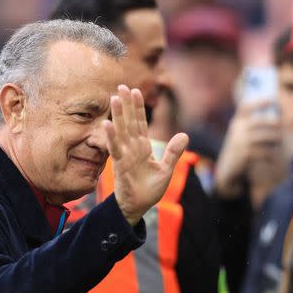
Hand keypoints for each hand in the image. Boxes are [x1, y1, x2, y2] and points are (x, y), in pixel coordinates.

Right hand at [104, 85, 187, 225]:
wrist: (138, 207)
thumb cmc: (149, 190)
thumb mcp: (166, 170)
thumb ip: (173, 152)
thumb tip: (185, 135)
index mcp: (143, 147)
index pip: (140, 123)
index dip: (138, 107)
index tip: (136, 90)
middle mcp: (132, 148)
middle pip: (129, 121)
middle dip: (126, 104)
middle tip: (121, 85)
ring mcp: (125, 155)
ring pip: (121, 130)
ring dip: (118, 114)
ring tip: (114, 97)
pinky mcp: (119, 164)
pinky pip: (115, 148)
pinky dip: (111, 137)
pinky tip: (107, 124)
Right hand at [215, 100, 282, 199]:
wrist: (227, 169)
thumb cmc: (240, 149)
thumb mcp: (242, 134)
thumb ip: (253, 125)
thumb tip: (277, 117)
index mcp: (237, 122)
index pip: (246, 107)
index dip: (260, 101)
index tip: (274, 99)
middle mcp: (237, 129)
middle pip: (260, 121)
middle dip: (275, 122)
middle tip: (284, 125)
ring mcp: (240, 142)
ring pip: (265, 136)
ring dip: (276, 138)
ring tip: (280, 140)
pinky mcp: (244, 154)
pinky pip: (263, 151)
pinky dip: (271, 153)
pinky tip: (273, 156)